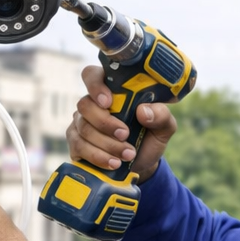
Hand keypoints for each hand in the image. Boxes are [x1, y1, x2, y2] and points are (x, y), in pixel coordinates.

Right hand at [66, 65, 177, 182]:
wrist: (141, 165)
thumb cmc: (149, 138)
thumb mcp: (163, 127)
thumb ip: (161, 115)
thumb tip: (143, 111)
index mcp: (111, 91)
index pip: (92, 75)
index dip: (95, 85)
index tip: (108, 101)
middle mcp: (92, 105)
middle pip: (85, 105)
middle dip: (105, 122)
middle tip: (125, 134)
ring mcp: (81, 124)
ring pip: (84, 128)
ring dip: (107, 143)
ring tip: (128, 154)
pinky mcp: (76, 144)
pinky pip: (79, 147)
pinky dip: (98, 156)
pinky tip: (113, 163)